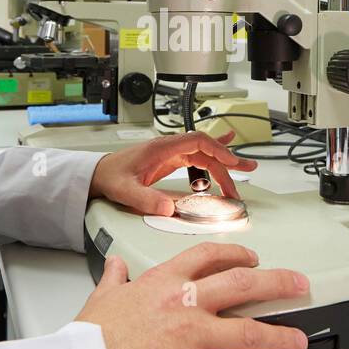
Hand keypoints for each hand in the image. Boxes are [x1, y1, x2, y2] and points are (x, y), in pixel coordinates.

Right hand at [75, 243, 309, 348]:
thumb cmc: (88, 342)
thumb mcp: (100, 299)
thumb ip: (114, 279)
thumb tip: (115, 265)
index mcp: (163, 282)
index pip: (208, 256)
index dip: (237, 253)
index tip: (252, 257)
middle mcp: (185, 303)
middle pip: (244, 284)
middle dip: (279, 283)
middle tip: (299, 285)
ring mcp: (193, 337)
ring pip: (252, 331)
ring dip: (281, 336)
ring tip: (298, 341)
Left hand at [88, 131, 257, 216]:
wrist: (100, 173)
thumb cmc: (111, 176)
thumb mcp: (125, 191)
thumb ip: (145, 199)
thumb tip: (168, 207)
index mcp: (162, 148)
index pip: (197, 141)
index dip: (217, 150)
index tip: (231, 162)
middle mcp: (170, 147)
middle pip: (206, 149)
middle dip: (228, 159)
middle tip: (247, 170)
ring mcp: (172, 153)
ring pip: (205, 153)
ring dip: (225, 162)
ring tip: (245, 169)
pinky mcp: (171, 160)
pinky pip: (198, 155)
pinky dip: (214, 153)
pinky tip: (227, 149)